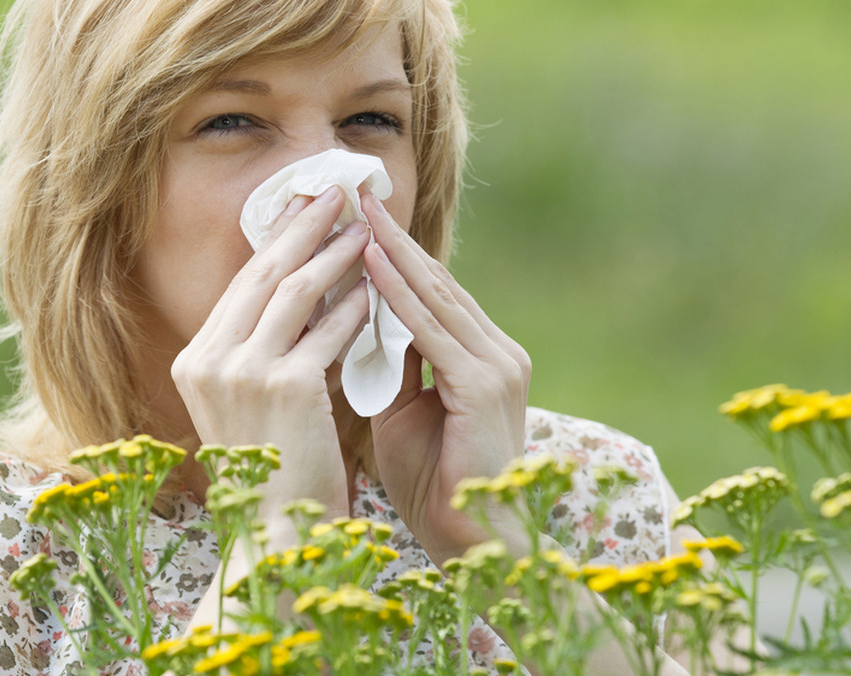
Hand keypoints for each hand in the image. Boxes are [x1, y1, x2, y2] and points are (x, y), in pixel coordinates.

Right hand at [171, 187, 370, 522]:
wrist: (273, 535)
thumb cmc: (271, 474)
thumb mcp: (252, 405)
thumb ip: (264, 353)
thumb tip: (307, 297)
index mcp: (195, 362)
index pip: (241, 285)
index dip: (276, 241)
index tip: (303, 208)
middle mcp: (208, 360)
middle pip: (263, 273)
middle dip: (303, 226)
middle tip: (335, 191)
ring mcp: (242, 372)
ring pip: (295, 291)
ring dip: (334, 254)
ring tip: (365, 228)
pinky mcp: (283, 386)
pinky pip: (327, 331)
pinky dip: (353, 306)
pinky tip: (375, 289)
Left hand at [361, 193, 531, 564]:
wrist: (471, 542)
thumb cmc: (433, 483)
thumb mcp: (403, 412)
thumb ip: (390, 366)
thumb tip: (357, 325)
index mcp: (481, 357)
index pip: (432, 294)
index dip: (393, 255)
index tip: (355, 219)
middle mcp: (497, 351)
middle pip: (436, 282)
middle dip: (391, 238)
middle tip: (353, 193)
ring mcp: (496, 364)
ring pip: (435, 296)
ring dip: (392, 252)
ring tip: (357, 212)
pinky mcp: (484, 385)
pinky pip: (431, 330)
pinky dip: (399, 296)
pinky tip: (371, 265)